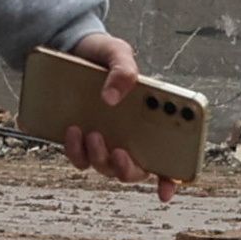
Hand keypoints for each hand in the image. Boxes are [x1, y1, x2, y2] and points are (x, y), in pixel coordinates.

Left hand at [61, 29, 154, 184]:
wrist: (71, 48)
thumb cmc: (104, 54)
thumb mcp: (117, 52)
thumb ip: (123, 70)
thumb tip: (112, 98)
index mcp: (149, 121)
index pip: (167, 159)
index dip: (170, 180)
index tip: (165, 192)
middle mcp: (128, 137)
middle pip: (135, 170)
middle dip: (127, 168)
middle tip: (119, 151)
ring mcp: (103, 140)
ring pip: (105, 167)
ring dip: (99, 157)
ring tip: (90, 133)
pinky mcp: (79, 139)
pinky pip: (79, 157)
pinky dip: (75, 150)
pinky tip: (72, 130)